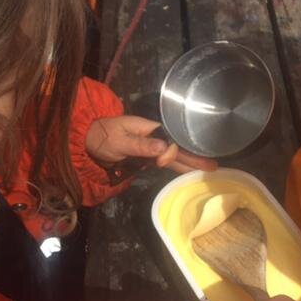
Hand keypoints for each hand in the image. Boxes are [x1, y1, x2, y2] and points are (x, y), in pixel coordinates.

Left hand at [85, 113, 216, 174]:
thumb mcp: (120, 141)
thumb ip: (142, 146)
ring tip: (210, 169)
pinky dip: (178, 167)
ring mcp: (153, 148)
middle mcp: (155, 137)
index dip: (171, 151)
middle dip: (195, 156)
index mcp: (151, 128)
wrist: (87, 142)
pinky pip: (166, 162)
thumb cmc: (103, 136)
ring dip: (191, 163)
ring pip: (175, 156)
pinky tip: (190, 172)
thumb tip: (165, 148)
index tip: (161, 162)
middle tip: (214, 165)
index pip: (170, 139)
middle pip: (179, 147)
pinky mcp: (148, 158)